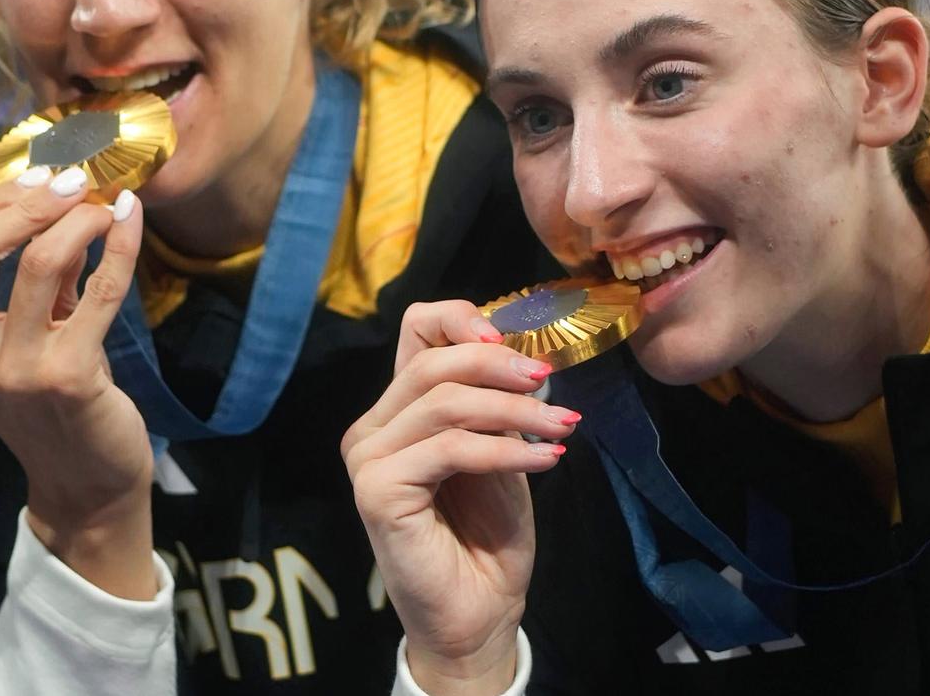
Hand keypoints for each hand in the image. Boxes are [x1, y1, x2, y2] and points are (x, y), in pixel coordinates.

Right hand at [0, 167, 155, 597]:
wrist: (87, 486)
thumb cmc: (59, 404)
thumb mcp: (24, 340)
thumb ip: (25, 280)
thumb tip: (53, 193)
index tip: (38, 180)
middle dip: (25, 200)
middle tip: (71, 183)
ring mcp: (13, 372)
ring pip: (37, 260)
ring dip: (78, 218)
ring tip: (106, 205)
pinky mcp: (68, 379)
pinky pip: (99, 290)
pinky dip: (120, 245)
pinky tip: (132, 222)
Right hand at [342, 300, 577, 694]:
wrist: (480, 611)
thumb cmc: (488, 534)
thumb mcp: (499, 451)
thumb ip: (493, 403)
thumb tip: (520, 355)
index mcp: (397, 411)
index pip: (415, 330)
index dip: (461, 319)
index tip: (513, 341)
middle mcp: (371, 428)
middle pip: (433, 363)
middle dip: (500, 368)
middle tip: (550, 384)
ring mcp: (367, 459)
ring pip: (446, 404)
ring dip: (515, 412)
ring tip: (561, 430)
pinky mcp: (376, 491)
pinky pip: (451, 449)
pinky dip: (507, 449)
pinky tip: (547, 460)